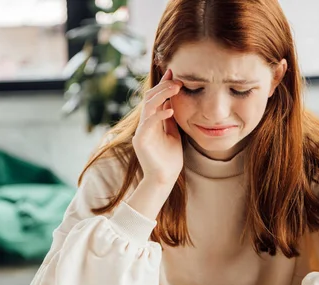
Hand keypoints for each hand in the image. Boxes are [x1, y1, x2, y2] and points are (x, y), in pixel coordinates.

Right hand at [132, 68, 182, 186]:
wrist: (164, 178)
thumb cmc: (170, 158)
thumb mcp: (173, 132)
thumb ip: (170, 118)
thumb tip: (172, 101)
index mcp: (151, 121)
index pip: (155, 98)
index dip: (163, 84)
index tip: (174, 73)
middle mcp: (144, 124)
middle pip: (149, 98)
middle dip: (163, 87)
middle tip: (178, 80)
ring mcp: (141, 132)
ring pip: (147, 106)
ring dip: (161, 95)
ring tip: (175, 89)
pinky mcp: (141, 141)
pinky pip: (148, 123)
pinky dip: (159, 115)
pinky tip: (170, 111)